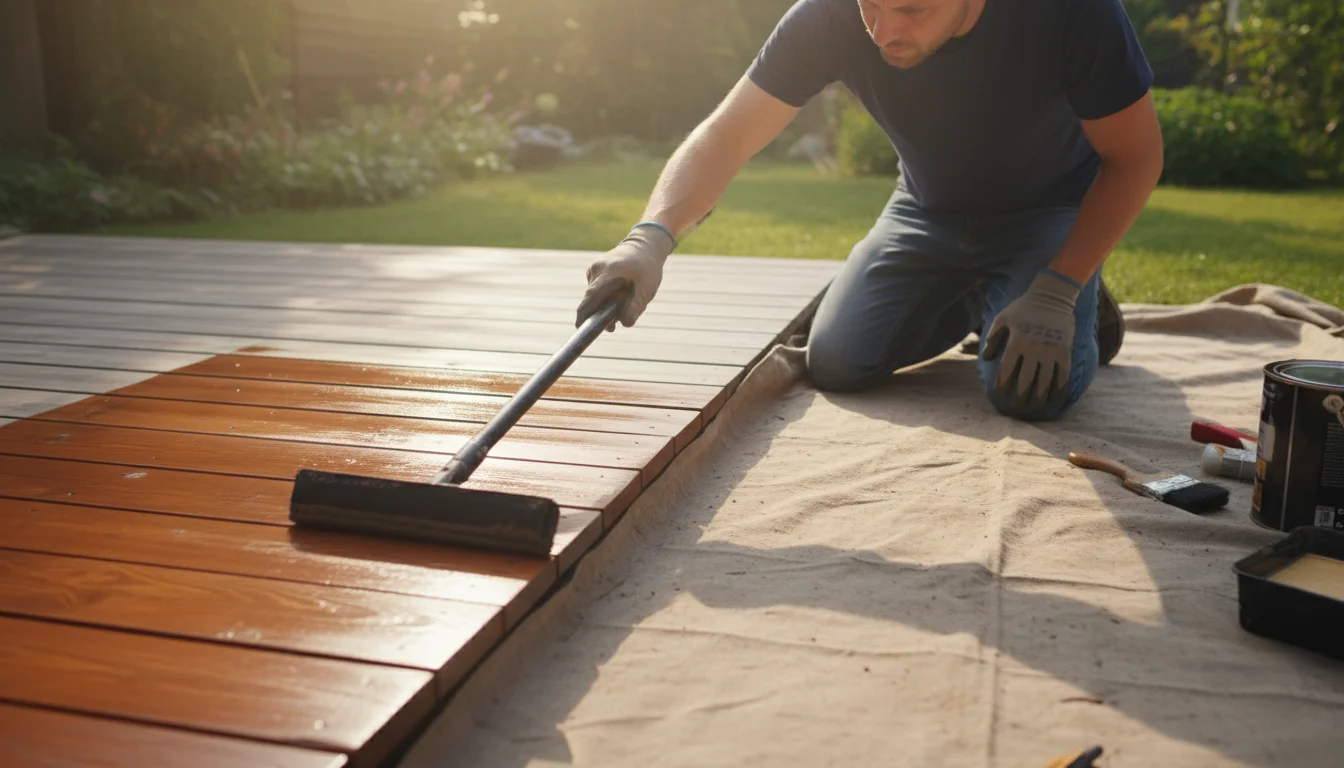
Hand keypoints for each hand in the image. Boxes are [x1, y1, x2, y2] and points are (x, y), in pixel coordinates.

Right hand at [576, 225, 674, 330]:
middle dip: (598, 315)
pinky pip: (596, 290)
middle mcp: (597, 269)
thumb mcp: (647, 288)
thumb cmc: (647, 267)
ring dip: (604, 306)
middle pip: (591, 299)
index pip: (592, 296)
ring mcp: (594, 269)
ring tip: (624, 302)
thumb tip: (625, 323)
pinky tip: (619, 294)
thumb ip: (636, 306)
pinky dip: (605, 297)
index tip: (580, 327)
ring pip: (594, 296)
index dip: (584, 313)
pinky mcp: (594, 271)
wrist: (644, 246)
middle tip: (612, 327)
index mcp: (609, 271)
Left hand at [980, 270, 1080, 407]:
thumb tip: (985, 359)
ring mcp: (1051, 351)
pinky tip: (1054, 396)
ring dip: (1038, 397)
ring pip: (1044, 382)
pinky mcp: (1065, 352)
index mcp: (1016, 342)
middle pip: (1025, 381)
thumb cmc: (1023, 308)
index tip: (1000, 395)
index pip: (1007, 371)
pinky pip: (1063, 375)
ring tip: (1034, 407)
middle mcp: (1034, 349)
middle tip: (1016, 406)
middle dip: (1019, 397)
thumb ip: (992, 339)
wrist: (1053, 296)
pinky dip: (1058, 388)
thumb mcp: (1002, 318)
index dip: (1002, 386)